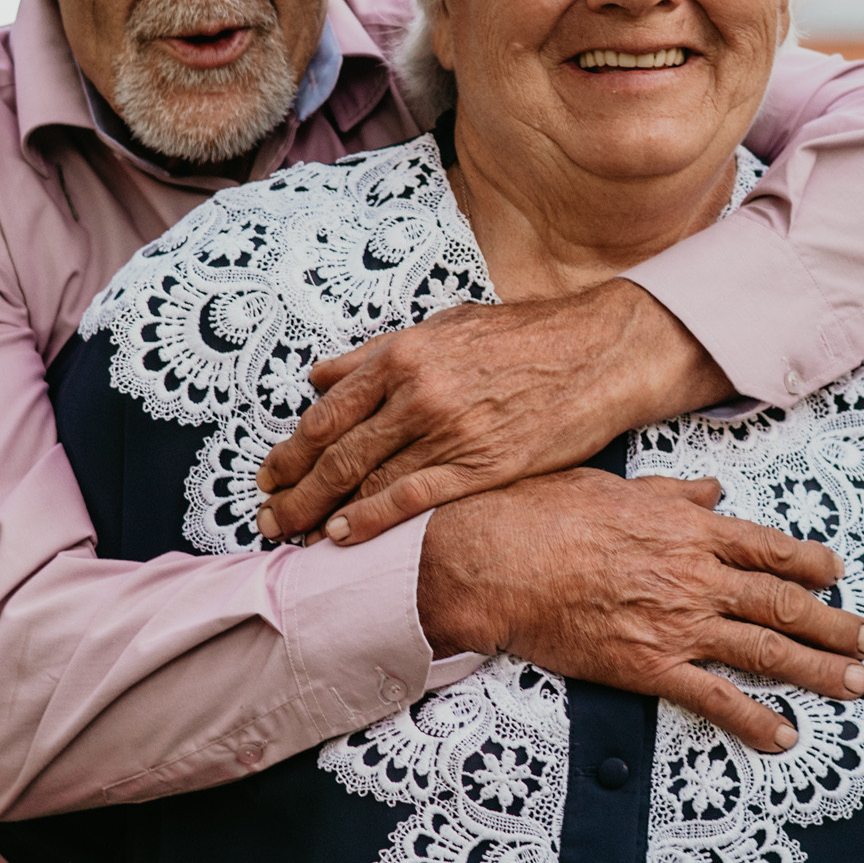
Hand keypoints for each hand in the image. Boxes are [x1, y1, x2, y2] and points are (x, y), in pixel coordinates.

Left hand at [255, 286, 729, 545]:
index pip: (328, 412)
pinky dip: (369, 520)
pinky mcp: (480, 466)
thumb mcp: (443, 327)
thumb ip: (378, 353)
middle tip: (266, 515)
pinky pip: (410, 498)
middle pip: (335, 452)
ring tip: (292, 534)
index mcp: (403, 355)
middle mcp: (416, 393)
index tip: (270, 474)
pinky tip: (341, 536)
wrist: (597, 353)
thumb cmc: (523, 337)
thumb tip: (320, 377)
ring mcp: (447, 431)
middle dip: (293, 489)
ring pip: (364, 479)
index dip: (291, 449)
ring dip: (320, 511)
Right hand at [415, 468, 863, 753]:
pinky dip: (754, 721)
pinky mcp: (648, 667)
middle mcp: (695, 575)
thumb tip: (709, 489)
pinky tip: (785, 738)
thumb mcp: (614, 485)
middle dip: (834, 624)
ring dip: (817, 670)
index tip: (838, 573)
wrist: (495, 559)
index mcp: (689, 527)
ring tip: (856, 687)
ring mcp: (677, 623)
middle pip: (783, 602)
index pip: (769, 547)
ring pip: (764, 650)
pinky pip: (714, 699)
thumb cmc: (543, 512)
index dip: (811, 563)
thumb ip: (671, 493)